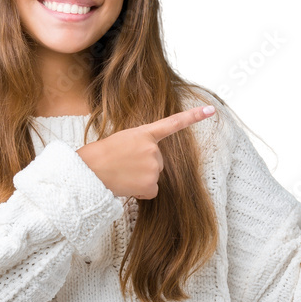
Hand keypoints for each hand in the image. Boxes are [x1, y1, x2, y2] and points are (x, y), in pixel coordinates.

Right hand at [76, 105, 216, 198]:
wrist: (89, 170)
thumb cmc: (100, 156)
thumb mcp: (122, 141)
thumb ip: (140, 147)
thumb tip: (150, 166)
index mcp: (144, 134)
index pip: (173, 123)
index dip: (193, 116)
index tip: (211, 110)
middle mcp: (153, 149)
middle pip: (158, 161)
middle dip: (144, 165)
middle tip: (124, 164)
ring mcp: (153, 166)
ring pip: (154, 177)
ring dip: (141, 179)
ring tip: (122, 174)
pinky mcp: (151, 183)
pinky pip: (151, 190)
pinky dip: (141, 191)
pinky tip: (127, 185)